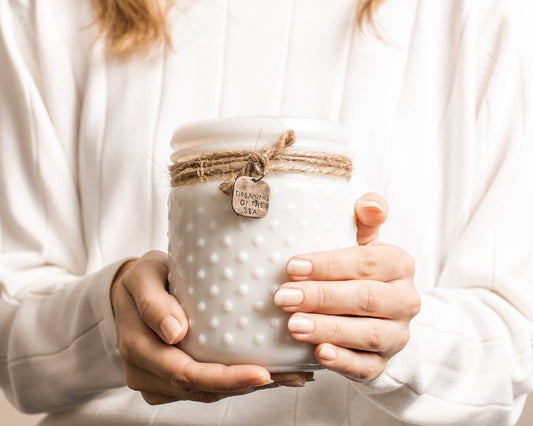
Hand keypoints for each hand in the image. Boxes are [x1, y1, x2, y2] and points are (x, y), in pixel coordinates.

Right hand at [111, 251, 309, 404]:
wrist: (130, 293)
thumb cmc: (142, 278)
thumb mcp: (143, 275)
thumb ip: (154, 301)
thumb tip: (175, 333)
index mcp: (138, 347)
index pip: (185, 374)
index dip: (225, 379)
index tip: (262, 373)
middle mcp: (146, 372)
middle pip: (201, 390)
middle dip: (247, 386)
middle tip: (290, 377)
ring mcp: (158, 381)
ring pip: (207, 394)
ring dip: (248, 387)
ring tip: (290, 375)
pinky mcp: (171, 382)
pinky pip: (206, 388)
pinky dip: (236, 382)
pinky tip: (269, 371)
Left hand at [274, 193, 419, 381]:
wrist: (381, 318)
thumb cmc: (362, 274)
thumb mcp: (366, 244)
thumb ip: (365, 222)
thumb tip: (372, 203)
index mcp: (400, 265)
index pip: (367, 262)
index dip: (330, 264)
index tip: (293, 265)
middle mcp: (405, 301)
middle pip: (366, 298)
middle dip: (321, 297)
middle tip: (283, 297)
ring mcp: (397, 335)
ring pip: (367, 335)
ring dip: (328, 329)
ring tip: (293, 325)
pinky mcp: (383, 364)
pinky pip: (366, 367)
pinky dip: (342, 362)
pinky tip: (319, 354)